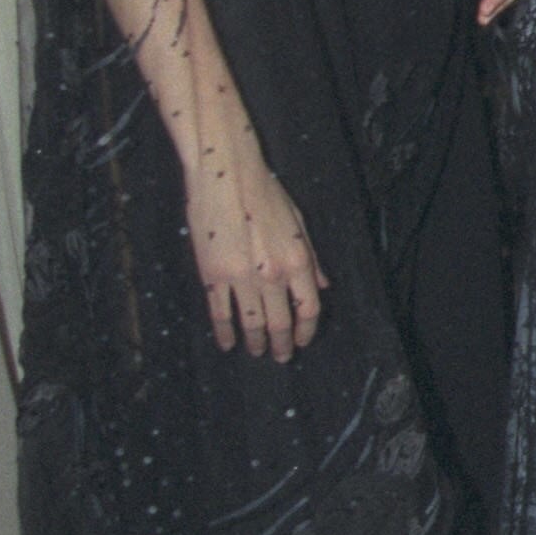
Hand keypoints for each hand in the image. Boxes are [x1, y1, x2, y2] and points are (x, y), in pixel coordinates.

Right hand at [186, 155, 326, 360]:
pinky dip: (224, 332)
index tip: (303, 341)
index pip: (309, 308)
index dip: (307, 330)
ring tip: (256, 352)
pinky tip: (228, 342)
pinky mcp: (212, 276)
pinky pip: (220, 313)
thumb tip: (323, 285)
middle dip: (282, 344)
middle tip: (280, 356)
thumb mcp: (300, 224)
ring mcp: (241, 278)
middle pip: (281, 321)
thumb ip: (312, 259)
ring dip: (256, 342)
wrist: (227, 178)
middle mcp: (272, 275)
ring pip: (252, 322)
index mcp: (298, 261)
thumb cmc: (266, 195)